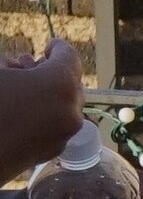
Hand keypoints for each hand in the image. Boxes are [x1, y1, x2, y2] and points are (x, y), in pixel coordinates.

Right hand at [0, 43, 80, 174]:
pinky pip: (54, 124)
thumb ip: (14, 66)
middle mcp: (71, 111)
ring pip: (62, 105)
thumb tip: (21, 67)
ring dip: (44, 94)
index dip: (57, 48)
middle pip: (68, 82)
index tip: (49, 46)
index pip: (68, 57)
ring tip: (17, 89)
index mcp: (59, 85)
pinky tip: (19, 110)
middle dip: (47, 72)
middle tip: (24, 67)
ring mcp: (63, 134)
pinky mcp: (50, 152)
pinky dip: (42, 113)